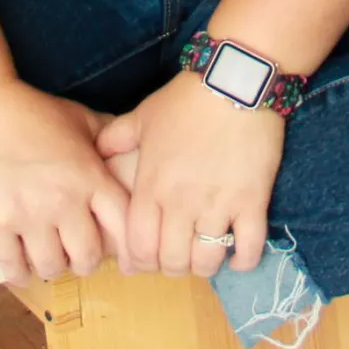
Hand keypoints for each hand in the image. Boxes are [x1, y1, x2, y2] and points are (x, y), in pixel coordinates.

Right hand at [0, 79, 132, 284]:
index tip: (122, 254)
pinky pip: (13, 267)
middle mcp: (63, 201)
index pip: (123, 227)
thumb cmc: (33, 111)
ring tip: (49, 255)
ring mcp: (28, 214)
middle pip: (87, 258)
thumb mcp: (79, 118)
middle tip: (77, 253)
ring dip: (53, 265)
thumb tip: (133, 148)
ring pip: (51, 267)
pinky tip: (23, 267)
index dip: (127, 247)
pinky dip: (20, 273)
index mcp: (89, 176)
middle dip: (85, 259)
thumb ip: (108, 136)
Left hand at [94, 71, 284, 278]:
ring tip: (206, 254)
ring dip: (205, 265)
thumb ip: (116, 138)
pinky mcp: (252, 202)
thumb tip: (97, 151)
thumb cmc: (185, 100)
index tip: (149, 257)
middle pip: (173, 262)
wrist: (234, 82)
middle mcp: (182, 204)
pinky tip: (237, 255)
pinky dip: (243, 261)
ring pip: (207, 261)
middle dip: (173, 267)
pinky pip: (248, 248)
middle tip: (178, 256)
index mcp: (152, 187)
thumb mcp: (143, 115)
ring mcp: (218, 205)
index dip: (142, 262)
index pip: (140, 248)